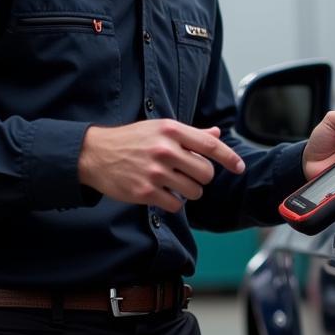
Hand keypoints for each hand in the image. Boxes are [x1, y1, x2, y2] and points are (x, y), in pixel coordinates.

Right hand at [78, 120, 244, 211]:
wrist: (94, 154)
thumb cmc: (131, 140)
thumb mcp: (159, 129)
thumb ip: (190, 134)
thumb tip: (216, 135)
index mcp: (171, 130)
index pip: (210, 146)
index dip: (229, 158)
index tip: (240, 167)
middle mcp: (164, 149)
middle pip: (205, 173)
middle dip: (201, 177)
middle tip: (187, 174)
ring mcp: (155, 172)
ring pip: (194, 192)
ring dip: (188, 192)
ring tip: (172, 183)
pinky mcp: (145, 192)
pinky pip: (176, 205)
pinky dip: (173, 202)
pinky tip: (160, 193)